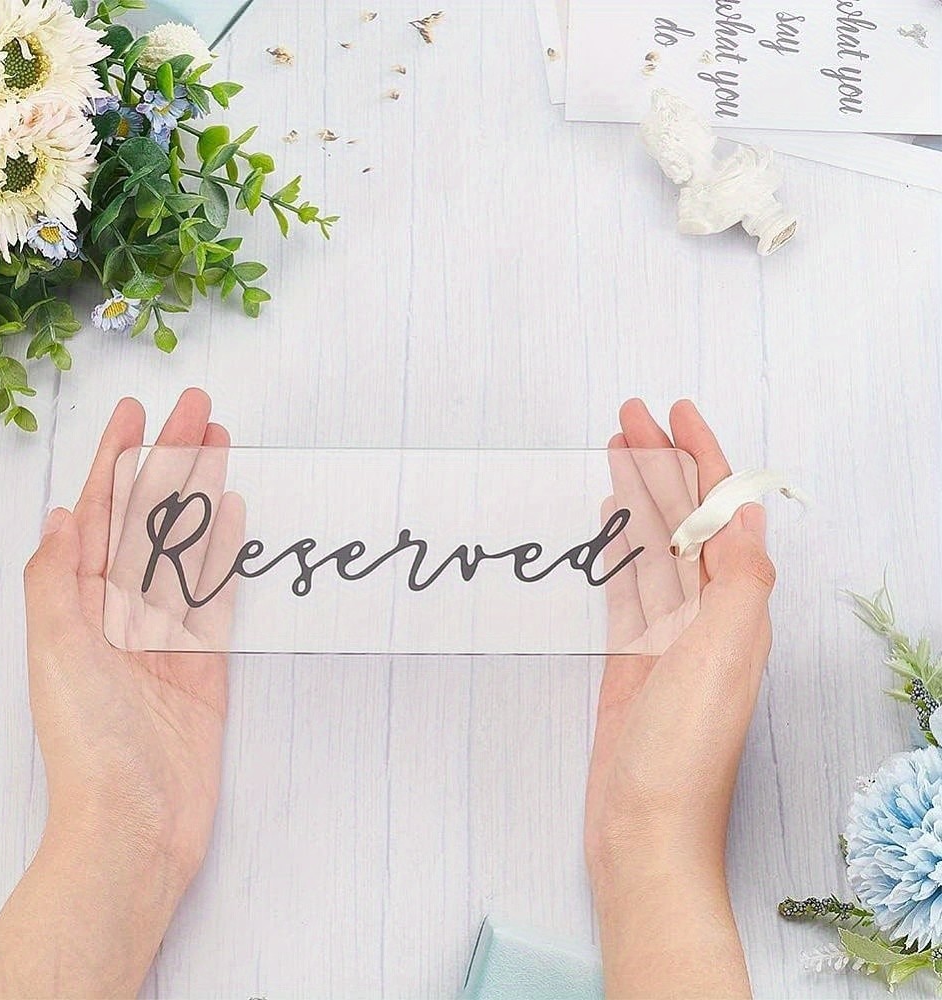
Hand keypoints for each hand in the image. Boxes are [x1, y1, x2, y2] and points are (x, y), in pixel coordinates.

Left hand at [0, 389, 234, 998]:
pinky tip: (233, 519)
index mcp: (77, 605)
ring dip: (200, 494)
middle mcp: (118, 612)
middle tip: (198, 408)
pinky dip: (224, 554)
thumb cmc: (89, 746)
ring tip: (220, 445)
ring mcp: (163, 635)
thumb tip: (64, 512)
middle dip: (169, 461)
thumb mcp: (57, 652)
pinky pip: (215, 595)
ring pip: (184, 547)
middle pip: (147, 518)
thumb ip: (59, 579)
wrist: (136, 828)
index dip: (116, 460)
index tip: (137, 412)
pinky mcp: (203, 663)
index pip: (98, 513)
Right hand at [585, 399, 774, 999]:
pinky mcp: (629, 656)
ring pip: (652, 546)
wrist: (642, 828)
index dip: (704, 458)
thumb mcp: (723, 654)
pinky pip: (626, 585)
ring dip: (638, 496)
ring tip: (615, 451)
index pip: (721, 512)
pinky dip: (618, 548)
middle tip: (630, 417)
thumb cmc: (682, 751)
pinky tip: (607, 523)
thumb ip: (737, 579)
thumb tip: (742, 514)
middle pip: (685, 520)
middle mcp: (707, 614)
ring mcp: (665, 634)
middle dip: (663, 464)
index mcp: (738, 607)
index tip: (676, 413)